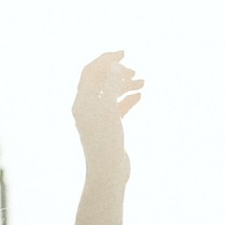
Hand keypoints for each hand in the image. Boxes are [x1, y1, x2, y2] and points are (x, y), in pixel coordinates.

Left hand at [71, 48, 141, 179]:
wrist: (108, 172)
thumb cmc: (106, 140)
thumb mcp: (109, 108)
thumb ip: (112, 85)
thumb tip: (116, 65)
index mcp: (81, 101)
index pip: (90, 72)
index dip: (105, 60)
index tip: (123, 53)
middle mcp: (86, 108)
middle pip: (101, 81)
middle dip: (117, 73)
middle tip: (135, 70)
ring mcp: (97, 119)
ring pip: (111, 94)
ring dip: (125, 85)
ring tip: (143, 82)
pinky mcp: (108, 129)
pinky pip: (117, 108)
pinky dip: (128, 99)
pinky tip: (140, 95)